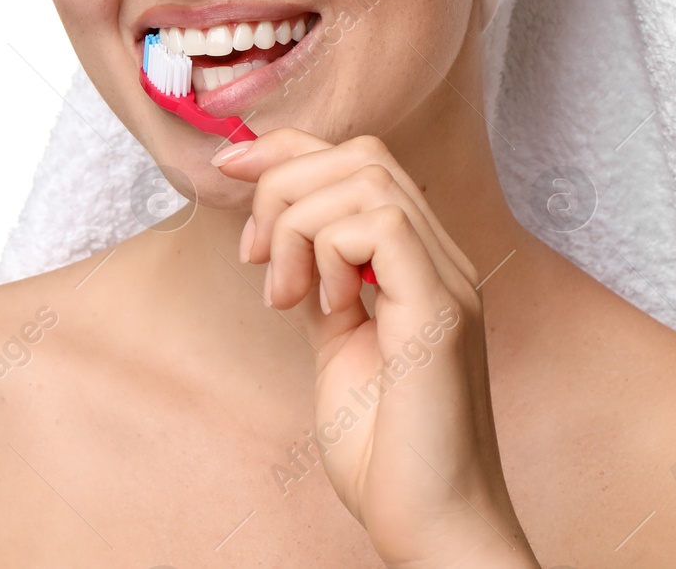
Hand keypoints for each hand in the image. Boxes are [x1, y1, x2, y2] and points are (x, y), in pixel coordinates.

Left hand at [215, 128, 540, 568]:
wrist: (432, 526)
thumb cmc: (388, 454)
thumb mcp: (335, 347)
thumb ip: (321, 287)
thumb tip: (280, 238)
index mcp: (419, 265)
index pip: (360, 161)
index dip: (289, 150)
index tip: (227, 169)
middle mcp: (443, 260)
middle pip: (361, 154)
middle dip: (283, 185)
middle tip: (255, 258)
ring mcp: (448, 281)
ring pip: (365, 178)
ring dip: (299, 224)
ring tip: (285, 297)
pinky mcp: (440, 310)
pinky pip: (379, 225)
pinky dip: (328, 251)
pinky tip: (322, 307)